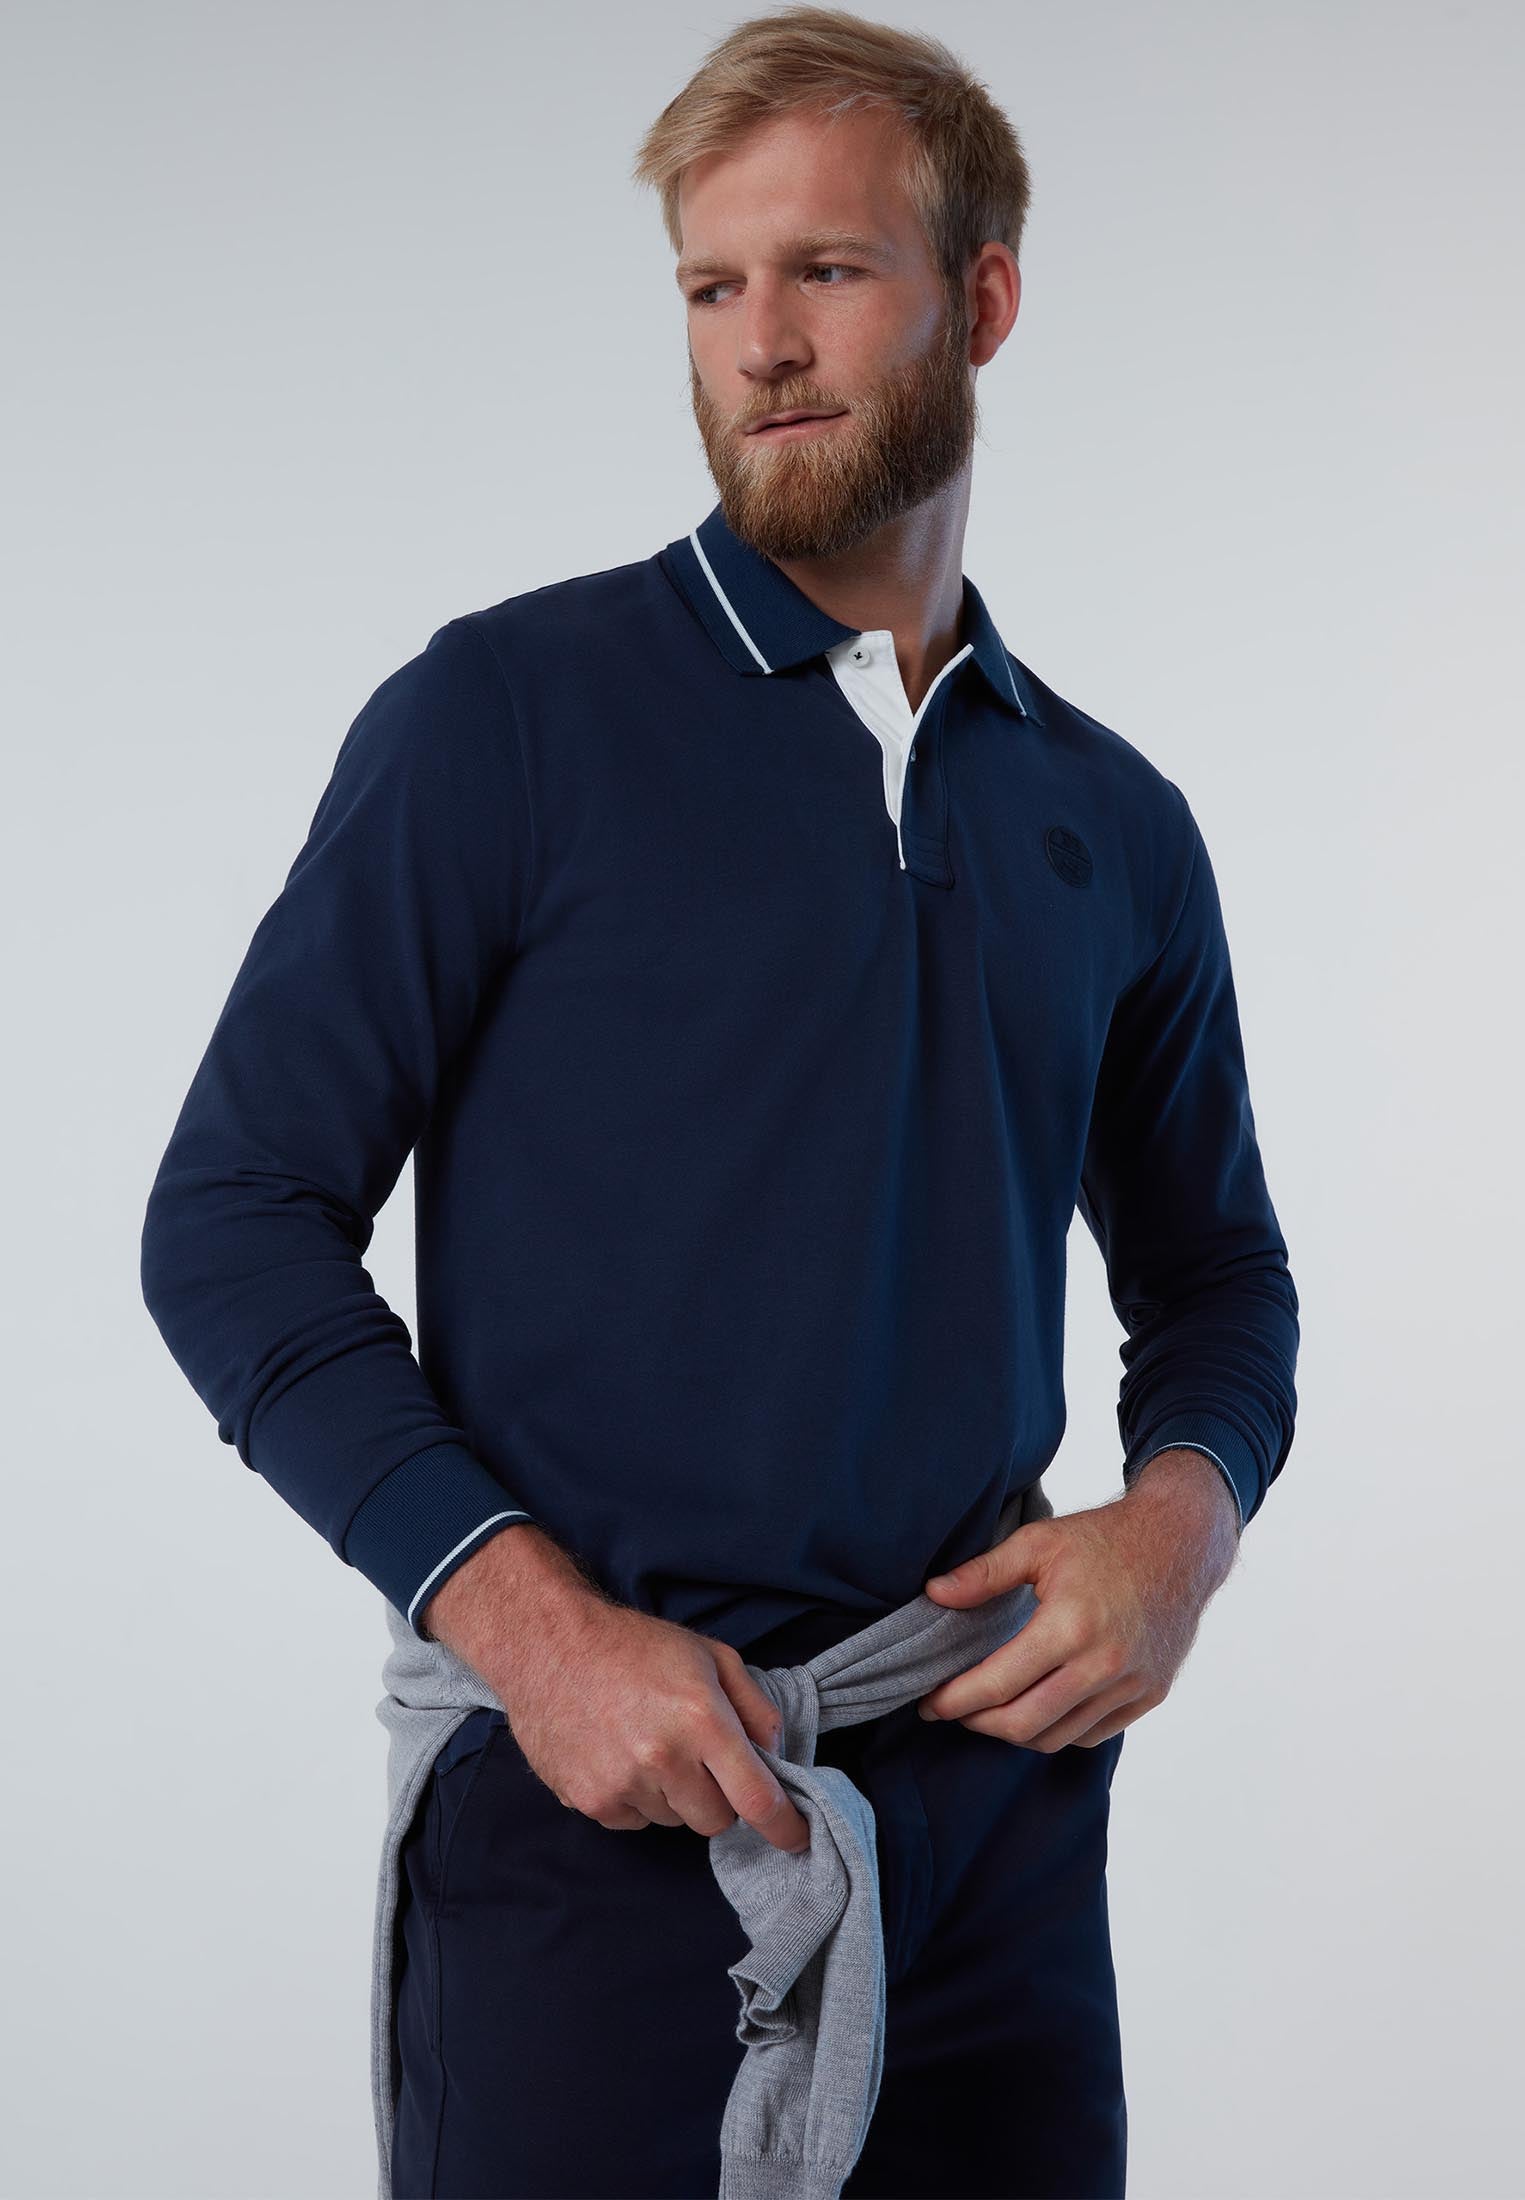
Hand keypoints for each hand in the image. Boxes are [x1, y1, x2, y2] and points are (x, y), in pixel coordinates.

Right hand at [425, 1524, 811, 1852]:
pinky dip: (636, 1799)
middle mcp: (663, 1760)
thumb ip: (755, 1706)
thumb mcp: (709, 1655)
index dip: (785, 1828)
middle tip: (696, 1755)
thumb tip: (775, 1756)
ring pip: (674, 1821)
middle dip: (718, 1796)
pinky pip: (634, 1822)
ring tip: (647, 1745)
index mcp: (702, 1720)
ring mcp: (622, 1785)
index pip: (757, 1799)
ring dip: (673, 1796)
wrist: (548, 1644)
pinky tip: (618, 1756)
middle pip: (716, 1820)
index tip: (798, 1840)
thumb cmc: (633, 1645)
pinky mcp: (589, 1801)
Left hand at [915, 1449, 1241, 1748]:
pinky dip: (1057, 1731)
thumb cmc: (1104, 1539)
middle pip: (1023, 1724)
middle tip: (952, 1710)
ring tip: (988, 1712)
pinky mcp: (1149, 1695)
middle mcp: (1103, 1665)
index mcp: (1070, 1626)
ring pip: (1057, 1737)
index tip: (928, 1702)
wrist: (1180, 1544)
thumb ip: (982, 1573)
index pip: (997, 1684)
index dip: (954, 1699)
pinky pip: (1091, 1734)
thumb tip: (932, 1594)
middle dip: (977, 1723)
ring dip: (1015, 1731)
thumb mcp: (1038, 1542)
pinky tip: (1036, 1709)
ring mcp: (1131, 1686)